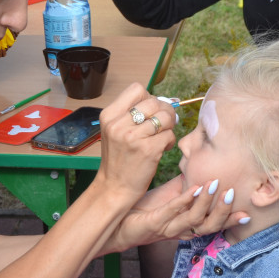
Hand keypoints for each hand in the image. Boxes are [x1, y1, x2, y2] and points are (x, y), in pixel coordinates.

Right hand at [94, 83, 176, 204]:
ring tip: (163, 136)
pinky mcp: (148, 150)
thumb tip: (164, 102)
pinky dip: (170, 141)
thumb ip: (132, 115)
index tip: (150, 111)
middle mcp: (118, 124)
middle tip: (163, 124)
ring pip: (164, 117)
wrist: (114, 188)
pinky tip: (162, 148)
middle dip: (164, 111)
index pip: (136, 89)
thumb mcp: (115, 132)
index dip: (149, 98)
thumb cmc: (118, 159)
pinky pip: (170, 135)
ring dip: (169, 126)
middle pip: (154, 102)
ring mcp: (133, 137)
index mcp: (109, 116)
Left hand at [108, 176, 251, 251]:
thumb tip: (204, 168)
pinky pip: (172, 214)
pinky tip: (192, 190)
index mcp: (185, 225)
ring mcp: (166, 228)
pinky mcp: (152, 225)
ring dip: (206, 204)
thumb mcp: (170, 195)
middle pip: (209, 227)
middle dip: (223, 212)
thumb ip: (188, 185)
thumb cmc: (142, 208)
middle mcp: (179, 230)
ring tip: (215, 186)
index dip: (230, 220)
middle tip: (232, 193)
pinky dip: (184, 202)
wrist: (115, 219)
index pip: (213, 225)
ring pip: (194, 222)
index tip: (248, 212)